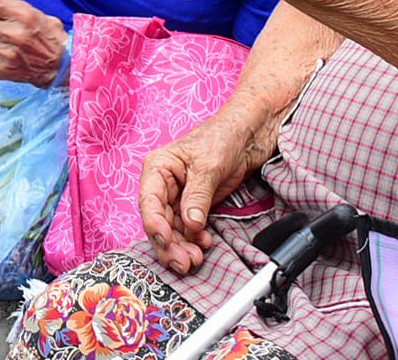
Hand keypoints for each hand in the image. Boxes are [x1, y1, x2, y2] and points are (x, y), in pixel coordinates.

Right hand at [139, 107, 261, 272]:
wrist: (249, 135)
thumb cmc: (223, 138)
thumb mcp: (208, 166)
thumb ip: (197, 196)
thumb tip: (190, 224)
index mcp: (158, 168)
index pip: (148, 202)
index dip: (154, 224)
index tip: (165, 240)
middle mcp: (164, 184)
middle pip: (158, 220)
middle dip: (168, 243)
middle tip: (183, 262)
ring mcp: (179, 196)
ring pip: (172, 229)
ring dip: (181, 246)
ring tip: (195, 259)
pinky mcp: (195, 205)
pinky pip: (187, 229)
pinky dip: (194, 240)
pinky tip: (204, 244)